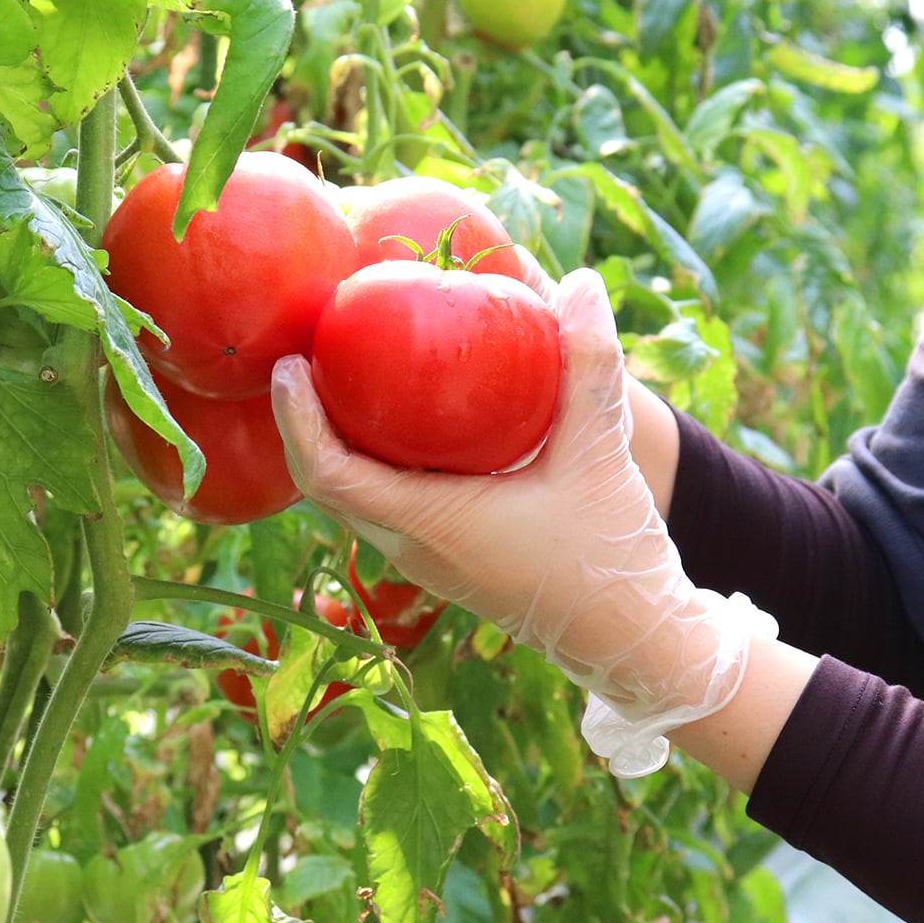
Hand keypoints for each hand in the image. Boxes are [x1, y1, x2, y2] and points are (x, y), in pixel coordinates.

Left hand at [272, 267, 773, 774]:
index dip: (296, 421)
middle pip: (328, 487)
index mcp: (432, 528)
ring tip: (346, 382)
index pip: (330, 476)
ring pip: (357, 502)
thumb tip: (581, 283)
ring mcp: (430, 563)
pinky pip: (388, 510)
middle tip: (310, 356)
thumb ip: (589, 368)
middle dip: (305, 424)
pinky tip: (408, 426)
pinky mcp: (451, 564)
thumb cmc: (612, 558)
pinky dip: (376, 467)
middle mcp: (416, 550)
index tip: (287, 365)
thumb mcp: (600, 454)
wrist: (635, 639)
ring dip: (338, 446)